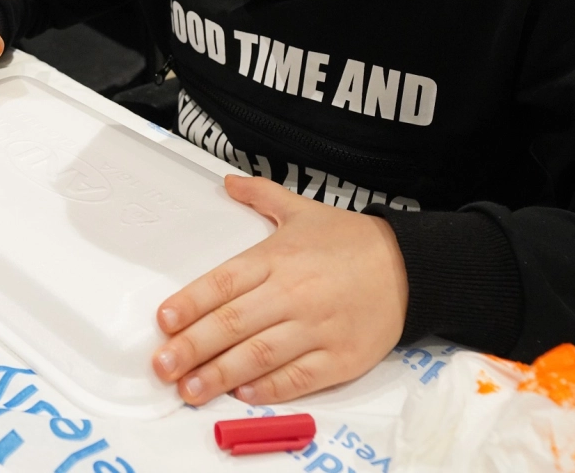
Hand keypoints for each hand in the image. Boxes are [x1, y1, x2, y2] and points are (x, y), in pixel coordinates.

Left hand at [151, 175, 407, 406]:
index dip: (190, 303)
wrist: (412, 267)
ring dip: (220, 375)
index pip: (223, 282)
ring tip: (190, 389)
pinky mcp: (341, 358)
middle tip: (162, 366)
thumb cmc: (351, 241)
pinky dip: (270, 388)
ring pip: (259, 355)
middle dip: (192, 348)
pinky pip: (299, 378)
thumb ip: (260, 195)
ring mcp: (318, 328)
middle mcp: (293, 294)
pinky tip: (243, 393)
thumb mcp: (302, 210)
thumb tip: (226, 181)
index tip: (163, 321)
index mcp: (277, 258)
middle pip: (233, 323)